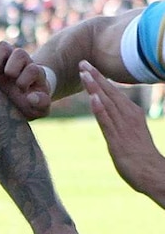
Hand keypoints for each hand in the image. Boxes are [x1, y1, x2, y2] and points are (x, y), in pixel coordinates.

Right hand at [0, 41, 52, 118]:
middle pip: (19, 53)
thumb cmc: (29, 104)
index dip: (25, 80)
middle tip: (7, 78)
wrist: (17, 98)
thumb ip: (41, 104)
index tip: (21, 90)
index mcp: (35, 73)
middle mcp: (21, 62)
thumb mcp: (39, 108)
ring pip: (2, 46)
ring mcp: (6, 59)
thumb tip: (31, 98)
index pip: (32, 70)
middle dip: (11, 69)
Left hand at [80, 61, 164, 205]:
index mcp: (132, 113)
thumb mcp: (131, 133)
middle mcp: (128, 116)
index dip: (101, 79)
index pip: (114, 92)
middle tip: (82, 62)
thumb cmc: (141, 155)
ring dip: (95, 87)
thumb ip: (120, 123)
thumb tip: (110, 116)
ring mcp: (122, 126)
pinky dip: (100, 108)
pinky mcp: (117, 139)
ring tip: (84, 73)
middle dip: (95, 76)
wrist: (152, 172)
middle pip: (109, 92)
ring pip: (106, 102)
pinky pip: (107, 121)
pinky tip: (93, 97)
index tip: (89, 67)